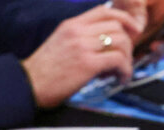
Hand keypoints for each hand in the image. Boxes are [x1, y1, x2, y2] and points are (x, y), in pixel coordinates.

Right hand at [22, 5, 142, 107]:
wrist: (30, 84)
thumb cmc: (46, 70)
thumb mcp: (62, 43)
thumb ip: (82, 39)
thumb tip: (106, 44)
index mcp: (71, 24)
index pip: (103, 11)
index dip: (123, 18)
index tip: (133, 30)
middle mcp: (78, 31)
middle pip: (117, 27)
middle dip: (127, 44)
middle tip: (122, 60)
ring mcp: (83, 46)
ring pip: (121, 42)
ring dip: (127, 59)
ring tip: (119, 72)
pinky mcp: (88, 63)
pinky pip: (119, 60)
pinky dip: (125, 70)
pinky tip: (120, 79)